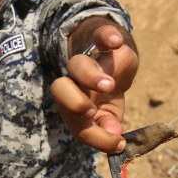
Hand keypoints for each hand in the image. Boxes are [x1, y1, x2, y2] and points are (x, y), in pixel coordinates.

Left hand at [51, 24, 139, 152]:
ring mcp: (88, 60)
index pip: (77, 124)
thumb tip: (116, 136)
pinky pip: (99, 34)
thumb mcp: (110, 112)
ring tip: (109, 85)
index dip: (95, 137)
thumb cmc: (106, 94)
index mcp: (75, 106)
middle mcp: (75, 83)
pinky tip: (114, 42)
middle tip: (90, 112)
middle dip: (73, 103)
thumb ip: (109, 123)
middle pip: (60, 89)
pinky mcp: (101, 39)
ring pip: (77, 65)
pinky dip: (106, 36)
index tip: (118, 144)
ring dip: (91, 77)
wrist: (112, 58)